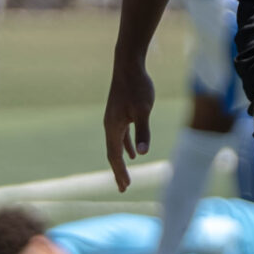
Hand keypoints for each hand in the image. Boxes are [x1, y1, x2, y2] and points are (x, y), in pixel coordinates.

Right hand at [103, 61, 156, 190]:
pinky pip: (121, 135)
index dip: (120, 171)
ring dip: (122, 160)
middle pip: (113, 153)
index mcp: (113, 127)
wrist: (128, 65)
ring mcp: (114, 119)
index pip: (115, 155)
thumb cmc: (137, 87)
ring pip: (116, 145)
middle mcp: (110, 125)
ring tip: (126, 176)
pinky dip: (126, 146)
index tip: (125, 186)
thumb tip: (142, 153)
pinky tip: (134, 152)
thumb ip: (143, 131)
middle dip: (118, 171)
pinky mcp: (119, 113)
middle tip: (123, 188)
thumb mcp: (144, 110)